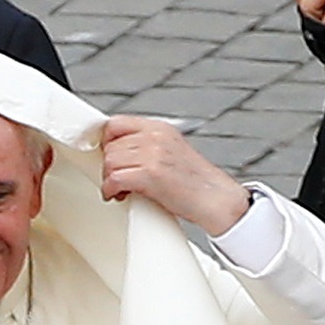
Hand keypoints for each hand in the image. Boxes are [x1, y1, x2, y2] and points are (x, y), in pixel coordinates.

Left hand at [101, 115, 250, 236]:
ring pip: (110, 162)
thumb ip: (147, 147)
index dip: (106, 143)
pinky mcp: (151, 173)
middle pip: (110, 145)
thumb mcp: (171, 152)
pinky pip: (114, 178)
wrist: (217, 200)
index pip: (116, 124)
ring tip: (120, 190)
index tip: (110, 160)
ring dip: (109, 180)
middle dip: (108, 166)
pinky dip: (110, 190)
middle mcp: (156, 136)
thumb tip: (117, 154)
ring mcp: (154, 153)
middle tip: (116, 181)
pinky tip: (118, 196)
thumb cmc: (195, 183)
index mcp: (159, 128)